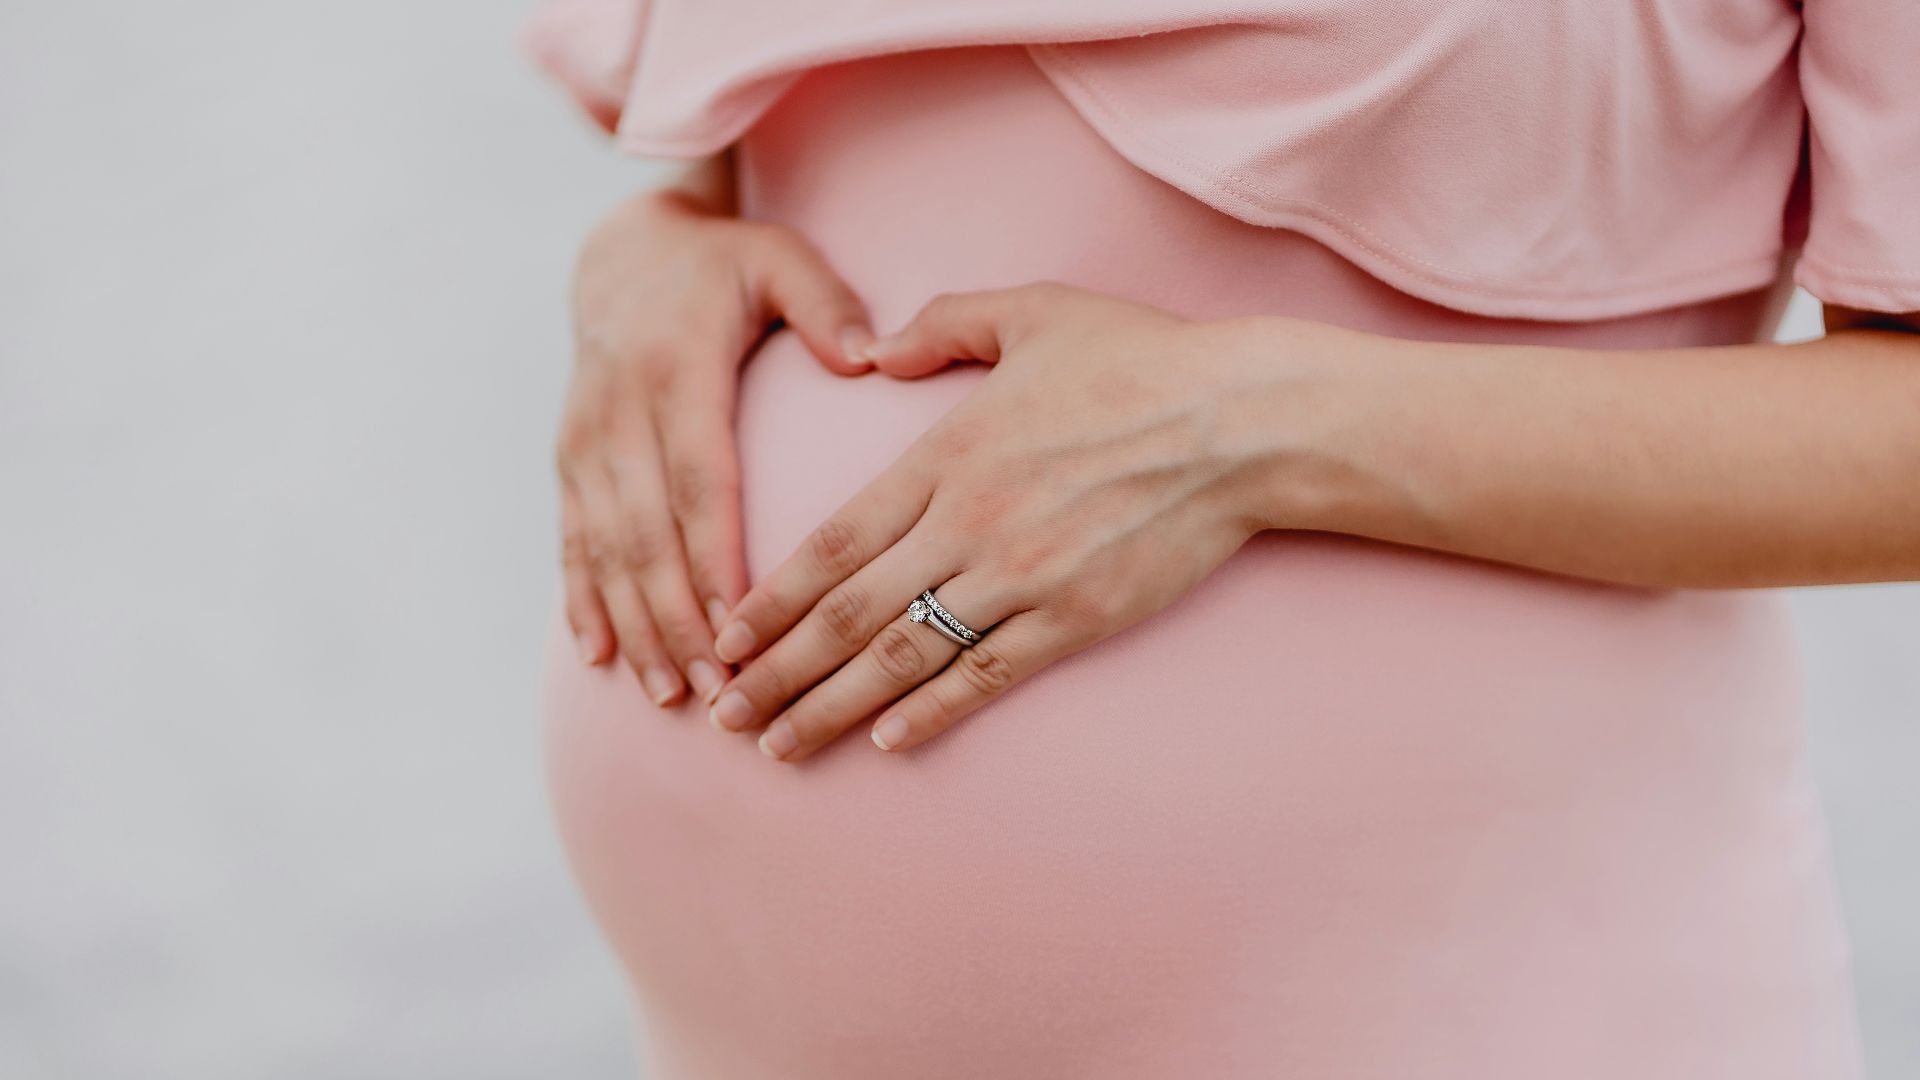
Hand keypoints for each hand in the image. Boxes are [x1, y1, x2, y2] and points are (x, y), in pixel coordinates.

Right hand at [558, 187, 874, 706]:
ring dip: (635, 625)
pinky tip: (599, 658)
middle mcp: (620, 413)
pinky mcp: (569, 462)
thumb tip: (869, 357)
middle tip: (718, 689)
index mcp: (677, 371)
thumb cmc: (722, 265)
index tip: (741, 623)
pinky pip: (571, 540)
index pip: (699, 481)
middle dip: (679, 619)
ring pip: (605, 549)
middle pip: (648, 533)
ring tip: (671, 693)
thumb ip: (825, 305)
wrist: (621, 252)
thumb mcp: (778, 260)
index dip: (713, 557)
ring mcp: (586, 443)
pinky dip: (583, 601)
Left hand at [705, 283, 1306, 759]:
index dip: (772, 598)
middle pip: (848, 613)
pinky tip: (888, 743)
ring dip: (832, 707)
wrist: (1242, 422)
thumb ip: (943, 325)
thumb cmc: (1141, 360)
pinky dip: (933, 712)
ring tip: (779, 745)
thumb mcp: (1034, 312)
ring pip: (904, 658)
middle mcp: (968, 524)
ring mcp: (1021, 579)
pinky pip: (988, 676)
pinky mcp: (1076, 619)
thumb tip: (876, 348)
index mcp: (945, 456)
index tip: (725, 636)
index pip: (833, 542)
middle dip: (776, 671)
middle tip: (722, 715)